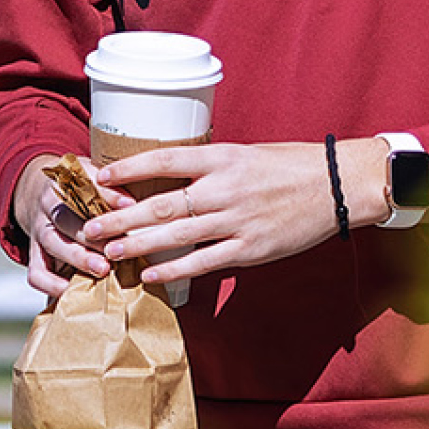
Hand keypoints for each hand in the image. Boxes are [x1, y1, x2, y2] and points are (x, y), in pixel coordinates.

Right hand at [9, 158, 119, 295]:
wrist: (40, 194)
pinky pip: (36, 273)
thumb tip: (133, 203)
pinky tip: (72, 289)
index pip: (83, 186)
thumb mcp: (91, 177)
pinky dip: (52, 284)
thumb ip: (110, 187)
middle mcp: (47, 207)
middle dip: (92, 235)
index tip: (129, 204)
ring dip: (78, 257)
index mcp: (63, 183)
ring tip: (102, 269)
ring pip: (53, 244)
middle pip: (66, 218)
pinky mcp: (34, 255)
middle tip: (115, 246)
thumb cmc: (77, 191)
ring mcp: (39, 232)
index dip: (107, 195)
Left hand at [83, 139, 385, 280]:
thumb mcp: (245, 154)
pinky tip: (150, 274)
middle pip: (161, 203)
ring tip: (107, 252)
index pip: (165, 159)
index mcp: (222, 157)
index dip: (129, 169)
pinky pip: (204, 262)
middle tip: (90, 226)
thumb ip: (209, 167)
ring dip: (138, 245)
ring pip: (177, 235)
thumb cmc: (290, 165)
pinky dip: (174, 269)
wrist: (339, 184)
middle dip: (121, 216)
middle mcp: (224, 188)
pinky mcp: (251, 249)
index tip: (100, 176)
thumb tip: (169, 176)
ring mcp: (237, 221)